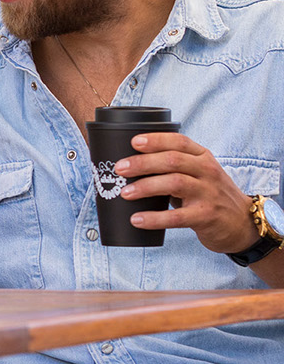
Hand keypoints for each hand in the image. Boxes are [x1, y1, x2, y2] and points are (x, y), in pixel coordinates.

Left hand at [114, 132, 256, 253]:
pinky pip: (177, 217)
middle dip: (143, 163)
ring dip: (146, 187)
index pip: (179, 141)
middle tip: (120, 169)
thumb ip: (174, 166)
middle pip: (173, 160)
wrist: (243, 224)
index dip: (156, 140)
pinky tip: (137, 219)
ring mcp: (208, 193)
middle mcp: (207, 171)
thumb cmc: (209, 195)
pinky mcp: (206, 216)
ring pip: (175, 183)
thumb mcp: (199, 173)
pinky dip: (154, 218)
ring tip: (125, 193)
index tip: (133, 142)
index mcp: (203, 157)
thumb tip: (129, 163)